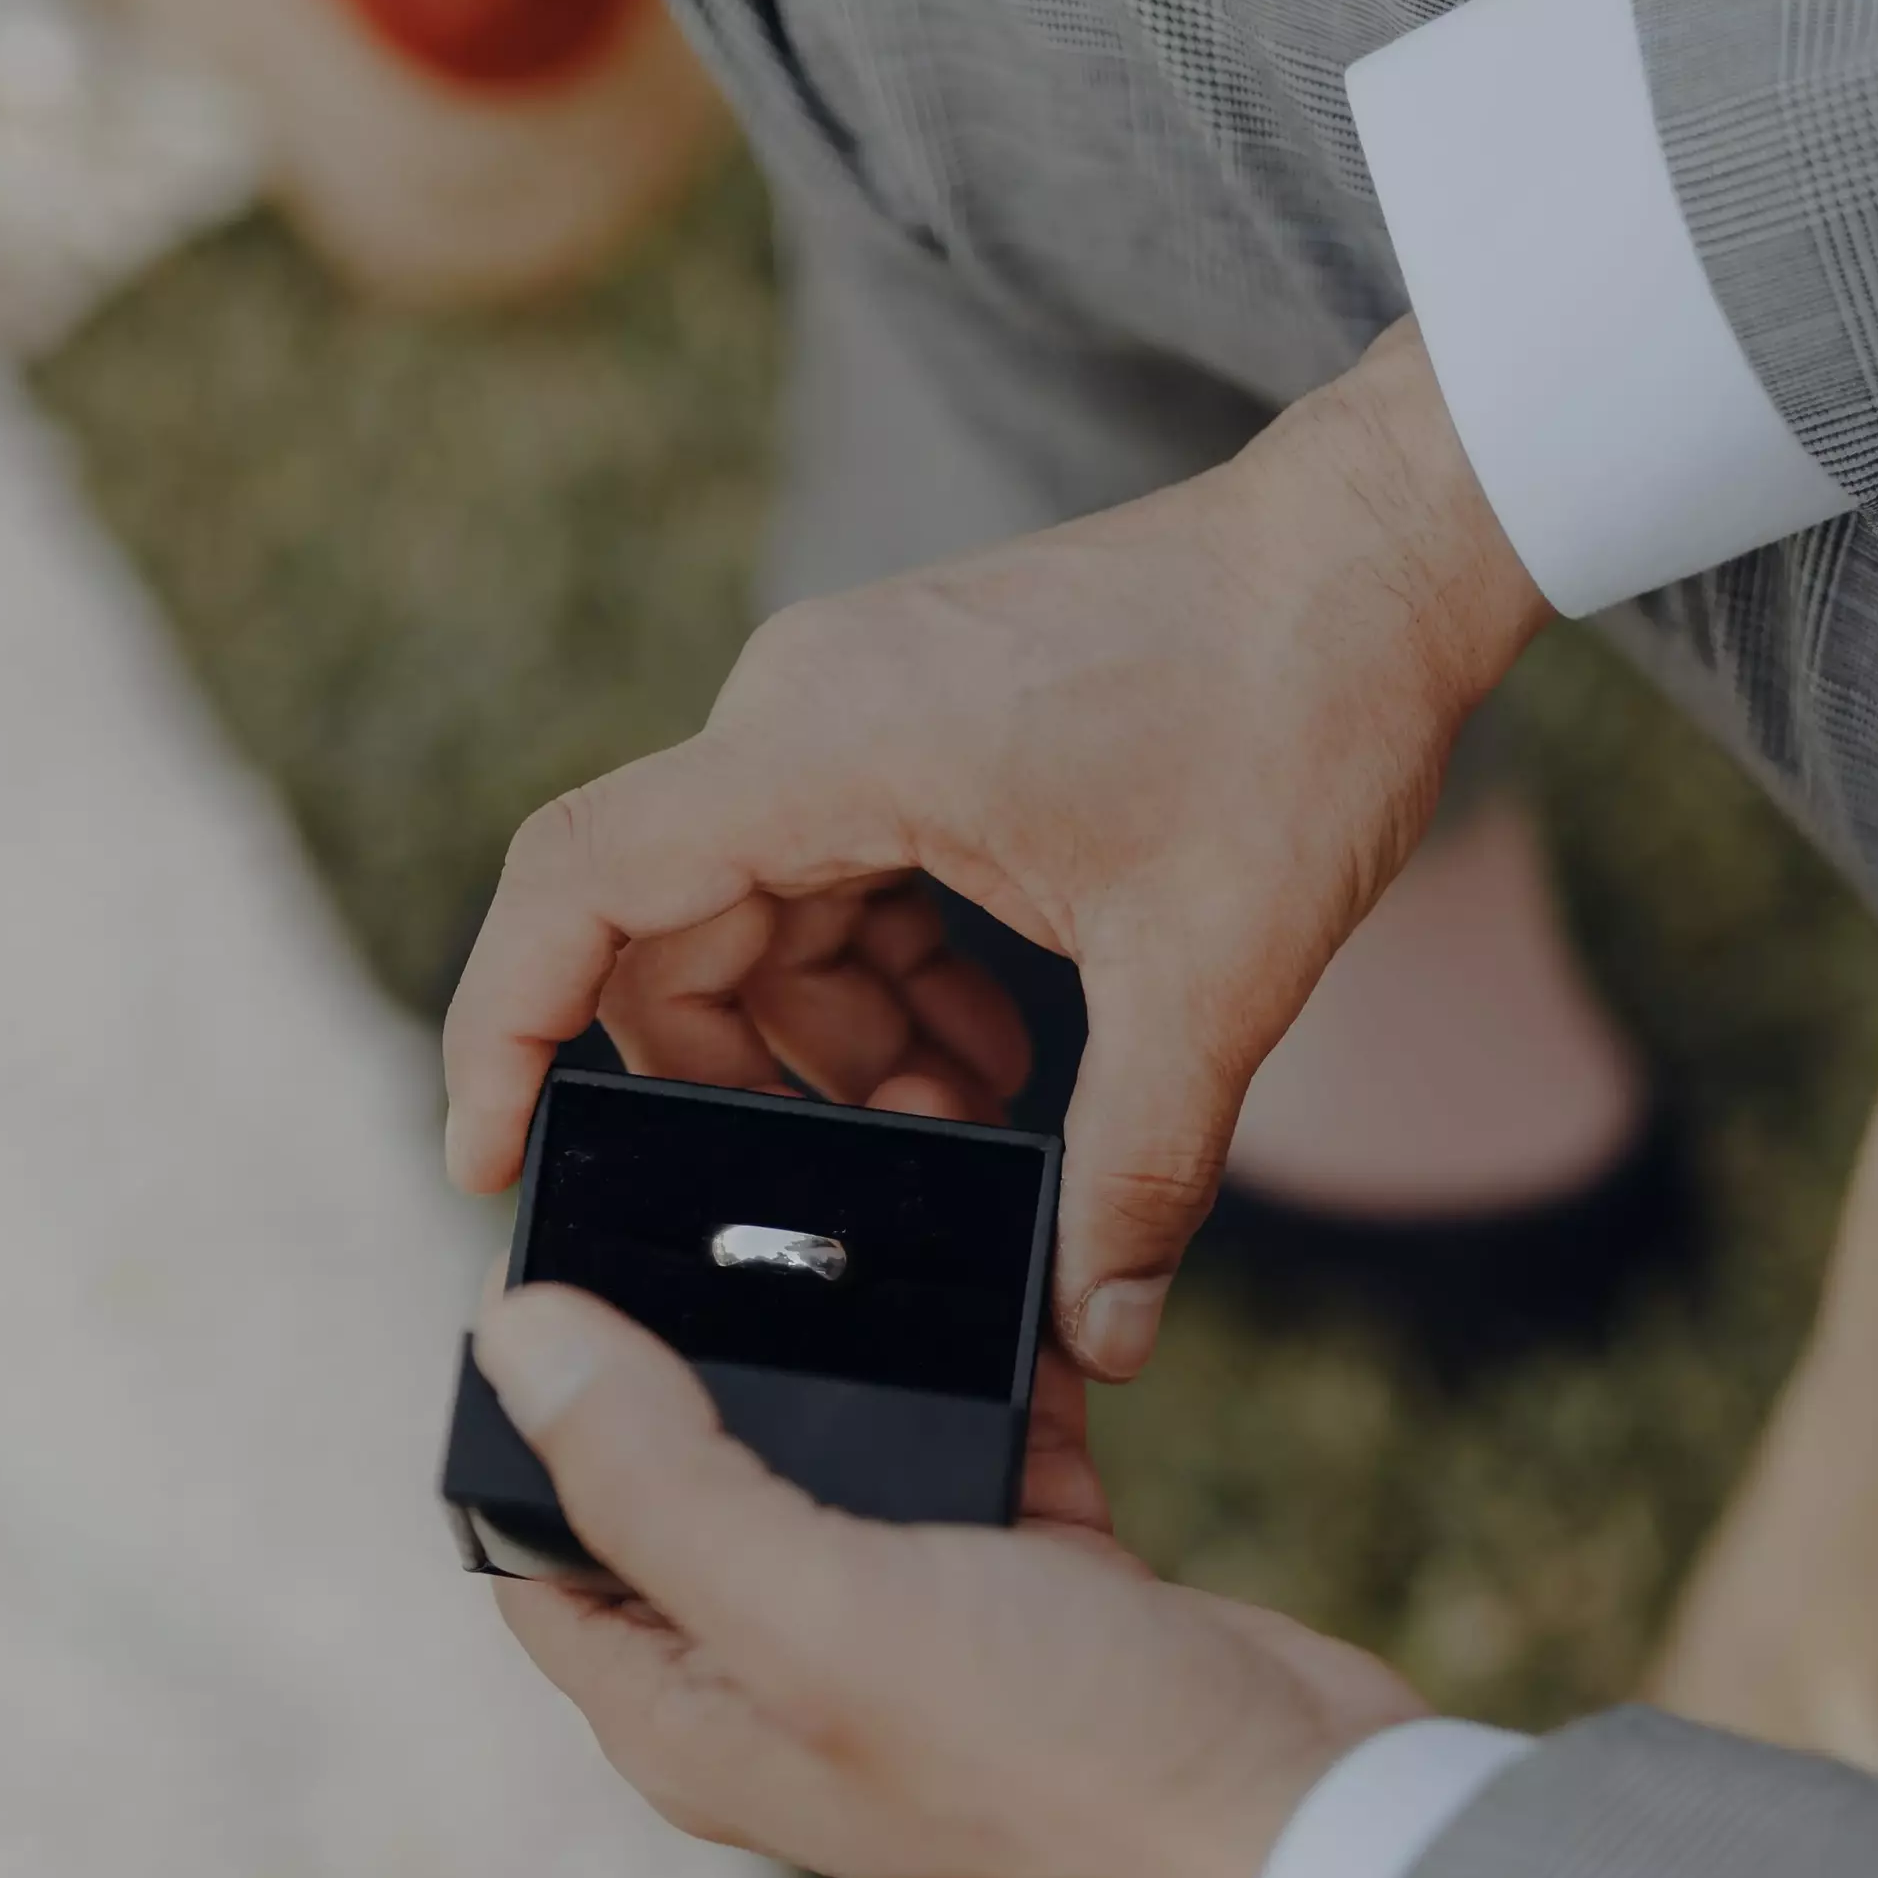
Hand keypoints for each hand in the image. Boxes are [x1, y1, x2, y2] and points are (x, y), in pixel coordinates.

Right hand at [443, 320, 1547, 1380]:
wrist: (1381, 546)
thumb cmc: (1295, 708)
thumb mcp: (1215, 975)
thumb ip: (1138, 1169)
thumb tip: (1096, 1332)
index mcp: (823, 747)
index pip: (577, 886)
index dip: (504, 1031)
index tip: (497, 1162)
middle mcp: (800, 710)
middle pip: (670, 935)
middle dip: (742, 1084)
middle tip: (864, 1178)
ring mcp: (853, 703)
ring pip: (759, 916)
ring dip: (837, 1042)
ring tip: (976, 1117)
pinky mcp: (909, 712)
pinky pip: (834, 872)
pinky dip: (888, 975)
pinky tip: (997, 1047)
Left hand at [470, 1281, 1427, 1877]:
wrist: (1301, 1821)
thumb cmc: (1051, 1757)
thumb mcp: (816, 1610)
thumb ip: (656, 1477)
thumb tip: (514, 1335)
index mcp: (690, 1712)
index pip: (538, 1548)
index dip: (526, 1415)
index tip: (550, 1265)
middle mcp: (783, 1669)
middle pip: (685, 1471)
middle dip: (687, 1341)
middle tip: (700, 1192)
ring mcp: (912, 1619)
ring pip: (839, 1433)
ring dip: (844, 1329)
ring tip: (842, 1195)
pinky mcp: (1032, 1567)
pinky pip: (982, 1420)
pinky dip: (989, 1343)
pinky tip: (1000, 1253)